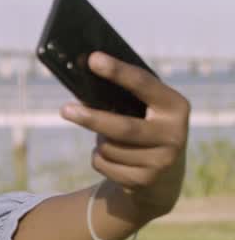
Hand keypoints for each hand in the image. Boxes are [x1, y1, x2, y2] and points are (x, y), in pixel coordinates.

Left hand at [60, 52, 189, 220]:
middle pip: (123, 128)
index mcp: (175, 105)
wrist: (164, 177)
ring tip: (108, 139)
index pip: (144, 84)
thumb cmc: (144, 128)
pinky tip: (114, 158)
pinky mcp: (145, 181)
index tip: (93, 59)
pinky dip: (98, 158)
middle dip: (92, 119)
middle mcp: (174, 134)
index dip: (118, 71)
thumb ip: (121, 98)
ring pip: (109, 148)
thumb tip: (80, 85)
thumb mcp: (142, 111)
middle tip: (65, 109)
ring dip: (98, 142)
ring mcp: (162, 160)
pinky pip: (103, 165)